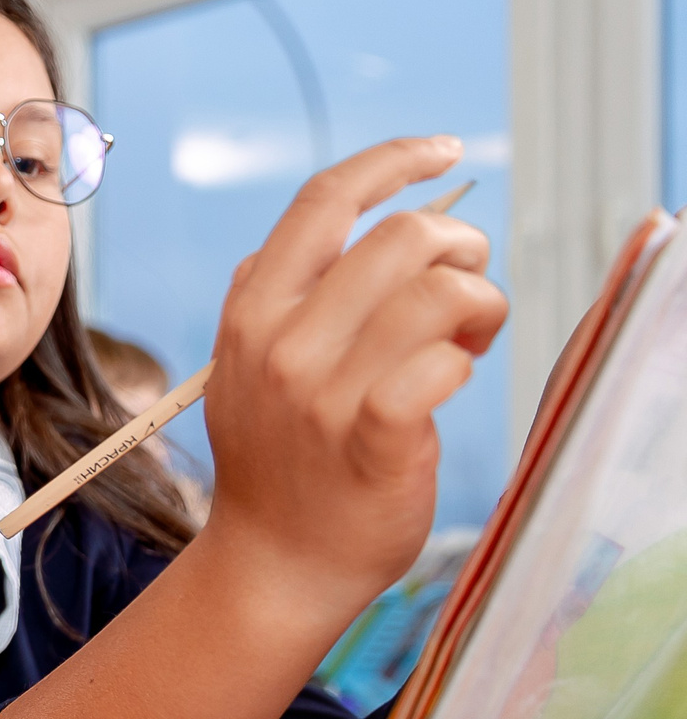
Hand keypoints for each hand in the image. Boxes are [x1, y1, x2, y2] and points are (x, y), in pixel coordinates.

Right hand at [200, 136, 507, 625]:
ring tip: (466, 340)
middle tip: (467, 290)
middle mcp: (281, 343)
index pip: (325, 200)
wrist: (275, 565)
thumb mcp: (241, 372)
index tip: (443, 154)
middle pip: (403, 237)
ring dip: (478, 306)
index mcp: (252, 312)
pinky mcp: (373, 438)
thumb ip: (264, 300)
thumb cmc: (279, 465)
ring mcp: (323, 393)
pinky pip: (442, 363)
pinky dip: (462, 362)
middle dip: (461, 249)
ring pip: (437, 293)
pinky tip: (450, 380)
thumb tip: (307, 233)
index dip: (393, 162)